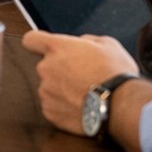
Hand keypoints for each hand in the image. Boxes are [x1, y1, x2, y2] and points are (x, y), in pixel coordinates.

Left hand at [20, 30, 139, 134]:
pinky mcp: (49, 112)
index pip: (31, 40)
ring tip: (85, 94)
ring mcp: (46, 92)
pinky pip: (53, 106)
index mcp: (57, 48)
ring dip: (62, 89)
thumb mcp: (108, 44)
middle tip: (82, 76)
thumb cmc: (116, 73)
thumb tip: (82, 43)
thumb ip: (88, 40)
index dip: (37, 43)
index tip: (46, 48)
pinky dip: (64, 106)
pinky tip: (82, 107)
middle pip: (46, 66)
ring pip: (50, 87)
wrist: (120, 107)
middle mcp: (45, 68)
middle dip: (60, 70)